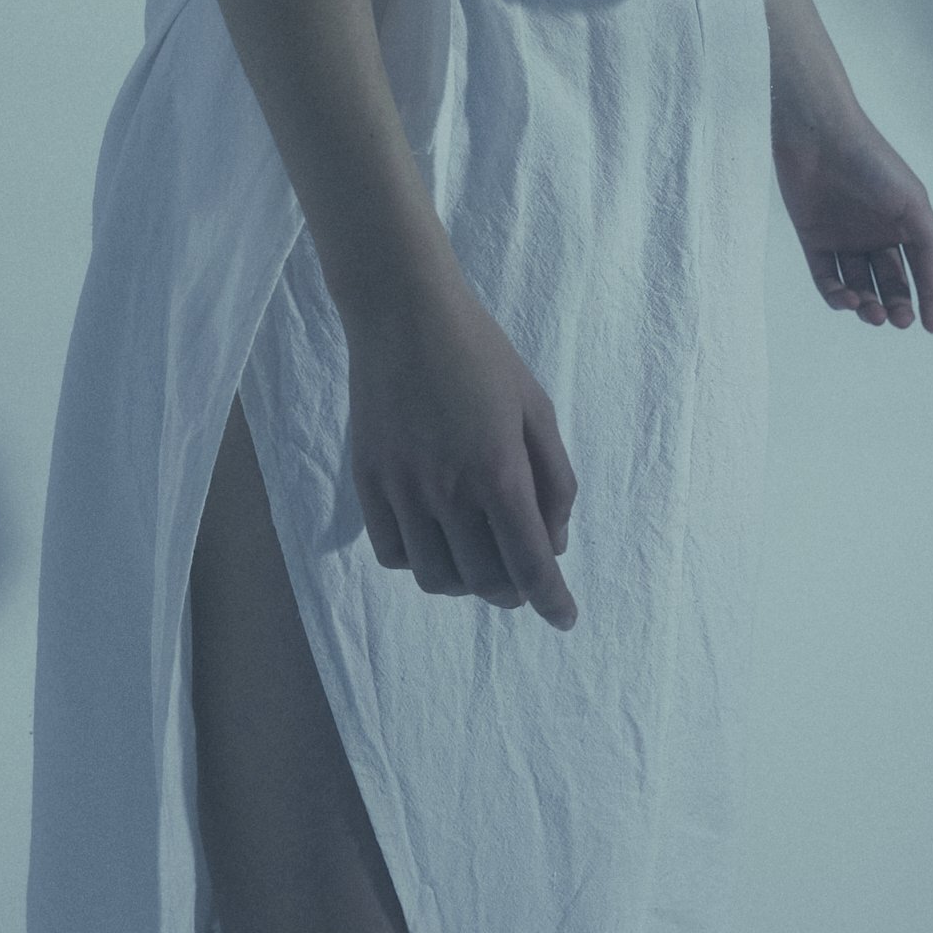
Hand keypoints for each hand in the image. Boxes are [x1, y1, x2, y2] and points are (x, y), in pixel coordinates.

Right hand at [343, 269, 580, 627]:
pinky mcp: (368, 483)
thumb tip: (553, 541)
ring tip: (480, 561)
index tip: (564, 617)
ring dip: (467, 583)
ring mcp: (402, 490)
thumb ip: (553, 479)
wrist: (404, 315)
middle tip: (524, 579)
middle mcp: (447, 491)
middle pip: (485, 579)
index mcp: (498, 471)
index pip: (529, 562)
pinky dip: (421, 562)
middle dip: (513, 591)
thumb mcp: (536, 408)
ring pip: (437, 577)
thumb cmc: (481, 355)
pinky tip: (437, 541)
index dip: (551, 599)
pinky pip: (394, 554)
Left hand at [776, 106, 932, 330]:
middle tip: (898, 319)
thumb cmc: (872, 162)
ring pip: (858, 286)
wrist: (819, 135)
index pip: (920, 271)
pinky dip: (837, 296)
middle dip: (896, 306)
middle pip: (890, 284)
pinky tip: (848, 299)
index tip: (931, 326)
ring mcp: (843, 238)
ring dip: (867, 305)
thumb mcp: (913, 205)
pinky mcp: (813, 239)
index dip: (929, 299)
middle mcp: (875, 233)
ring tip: (871, 311)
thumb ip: (928, 246)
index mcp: (904, 224)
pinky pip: (826, 278)